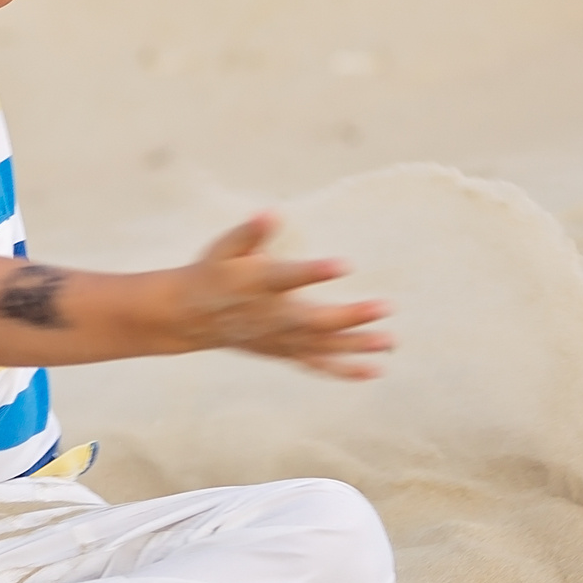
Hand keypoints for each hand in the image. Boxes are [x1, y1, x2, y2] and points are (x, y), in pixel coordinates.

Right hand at [174, 213, 393, 379]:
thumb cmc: (214, 272)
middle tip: (387, 307)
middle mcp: (271, 316)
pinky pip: (317, 364)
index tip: (344, 264)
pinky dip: (345, 370)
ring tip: (390, 342)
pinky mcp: (284, 352)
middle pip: (315, 320)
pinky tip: (375, 369)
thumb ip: (250, 232)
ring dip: (357, 345)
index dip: (315, 272)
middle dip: (351, 316)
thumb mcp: (224, 248)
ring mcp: (279, 339)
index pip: (289, 277)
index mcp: (258, 284)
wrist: (192, 316)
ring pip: (322, 346)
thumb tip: (271, 212)